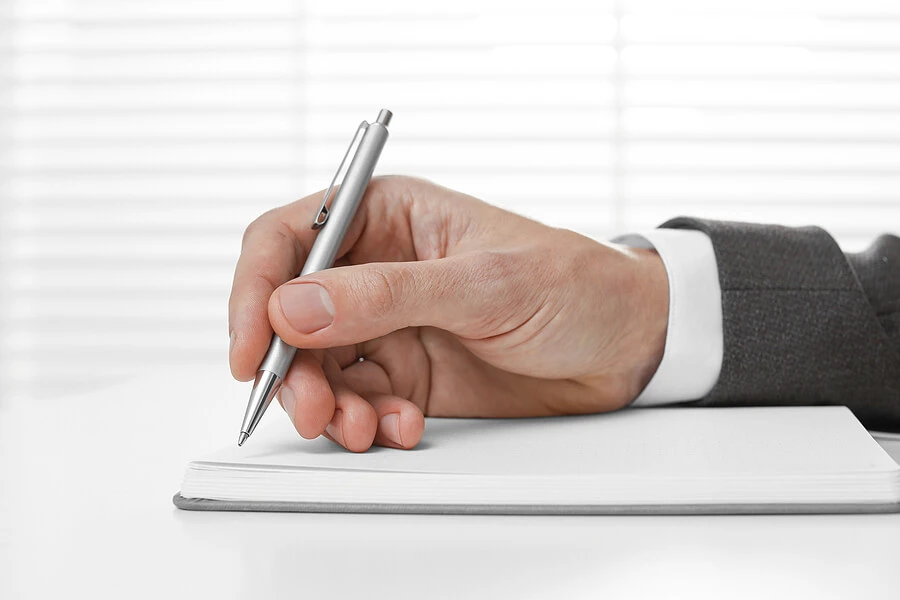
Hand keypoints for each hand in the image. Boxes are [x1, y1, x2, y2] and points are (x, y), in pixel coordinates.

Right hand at [229, 176, 668, 451]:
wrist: (629, 344)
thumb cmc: (574, 284)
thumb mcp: (484, 284)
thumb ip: (387, 294)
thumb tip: (293, 306)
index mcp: (386, 216)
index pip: (286, 241)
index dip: (255, 292)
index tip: (252, 348)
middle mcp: (376, 269)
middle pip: (290, 316)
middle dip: (291, 368)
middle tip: (311, 410)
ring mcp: (389, 325)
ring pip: (318, 368)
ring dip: (327, 404)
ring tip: (362, 427)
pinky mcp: (407, 373)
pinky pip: (358, 401)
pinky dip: (367, 422)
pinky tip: (402, 427)